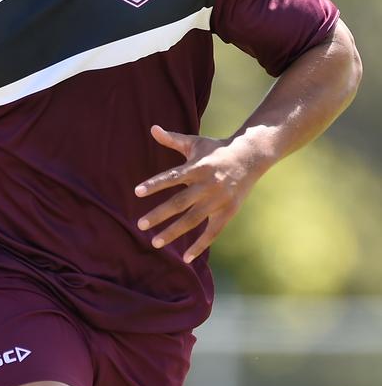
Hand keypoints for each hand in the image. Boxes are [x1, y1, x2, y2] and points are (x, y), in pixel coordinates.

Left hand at [135, 125, 263, 263]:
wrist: (250, 157)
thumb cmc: (216, 150)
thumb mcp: (195, 143)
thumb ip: (172, 139)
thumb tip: (152, 128)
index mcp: (198, 167)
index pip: (172, 177)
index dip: (154, 184)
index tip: (137, 192)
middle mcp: (208, 185)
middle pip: (180, 202)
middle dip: (159, 215)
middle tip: (140, 224)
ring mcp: (219, 200)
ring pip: (193, 220)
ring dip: (173, 232)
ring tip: (155, 242)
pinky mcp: (228, 212)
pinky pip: (212, 232)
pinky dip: (200, 245)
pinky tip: (185, 258)